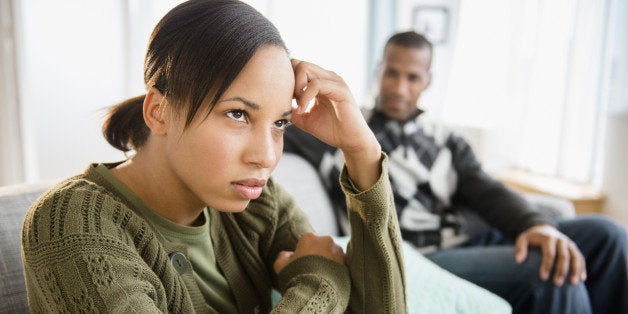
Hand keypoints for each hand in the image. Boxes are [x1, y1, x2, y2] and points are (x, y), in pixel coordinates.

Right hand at [273, 232, 345, 274]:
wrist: (315, 293)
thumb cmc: (296, 278)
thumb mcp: (280, 266)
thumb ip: (283, 256)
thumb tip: (288, 255)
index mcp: (310, 237)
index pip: (306, 242)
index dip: (302, 254)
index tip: (300, 264)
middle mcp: (327, 240)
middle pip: (321, 246)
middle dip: (318, 256)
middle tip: (311, 271)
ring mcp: (339, 252)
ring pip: (332, 255)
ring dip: (328, 263)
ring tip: (321, 277)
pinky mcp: (347, 264)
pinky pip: (341, 265)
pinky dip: (336, 271)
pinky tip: (329, 281)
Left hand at [290, 59, 380, 189]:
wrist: (350, 141)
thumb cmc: (331, 130)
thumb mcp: (304, 119)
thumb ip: (291, 109)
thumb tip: (275, 105)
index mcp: (320, 81)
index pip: (297, 66)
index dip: (287, 79)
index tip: (284, 98)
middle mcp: (327, 76)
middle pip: (299, 63)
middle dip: (289, 81)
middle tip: (289, 101)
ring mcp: (335, 81)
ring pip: (305, 68)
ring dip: (296, 86)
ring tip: (297, 106)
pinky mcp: (340, 89)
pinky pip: (316, 84)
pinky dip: (305, 96)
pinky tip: (302, 108)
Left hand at [515, 224, 586, 285]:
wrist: (544, 228)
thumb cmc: (532, 238)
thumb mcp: (522, 239)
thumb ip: (520, 248)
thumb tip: (519, 261)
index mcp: (548, 238)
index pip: (549, 253)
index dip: (547, 265)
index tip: (543, 278)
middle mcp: (560, 240)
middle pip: (564, 256)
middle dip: (561, 270)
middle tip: (557, 284)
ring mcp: (569, 244)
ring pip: (575, 257)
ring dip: (575, 270)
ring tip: (573, 283)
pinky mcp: (574, 248)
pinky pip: (580, 258)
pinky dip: (582, 268)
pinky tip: (582, 279)